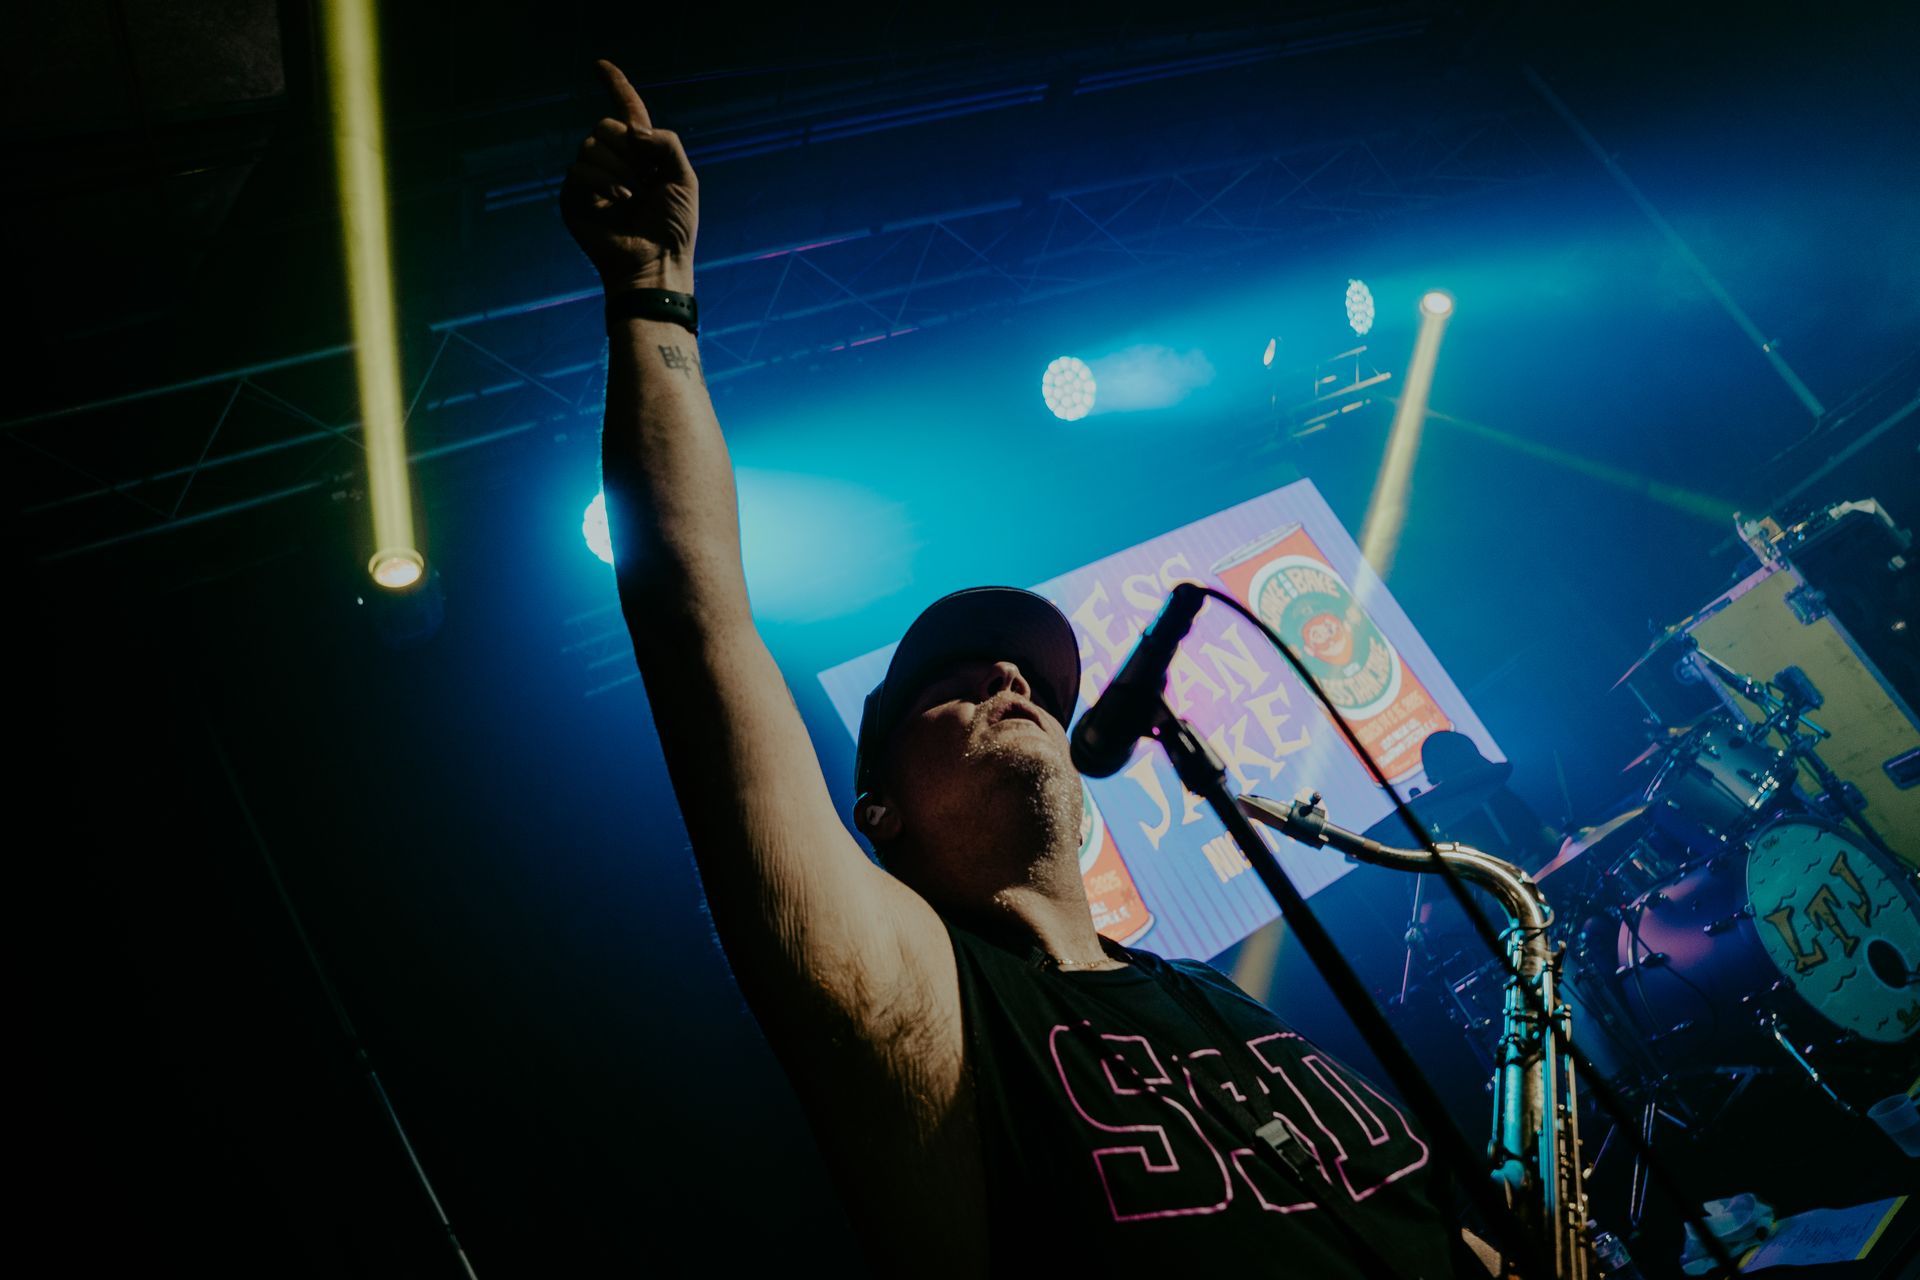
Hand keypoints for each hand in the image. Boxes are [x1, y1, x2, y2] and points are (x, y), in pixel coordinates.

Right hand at [561, 60, 697, 292]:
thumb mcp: (684, 178)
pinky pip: (579, 170)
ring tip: (633, 198)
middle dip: (627, 149)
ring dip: (618, 171)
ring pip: (591, 146)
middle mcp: (613, 161)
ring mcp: (591, 179)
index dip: (615, 86)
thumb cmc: (674, 226)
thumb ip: (666, 143)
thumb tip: (632, 130)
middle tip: (644, 181)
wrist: (656, 262)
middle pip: (605, 125)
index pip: (626, 110)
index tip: (599, 65)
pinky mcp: (574, 198)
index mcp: (642, 153)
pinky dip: (603, 184)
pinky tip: (620, 202)